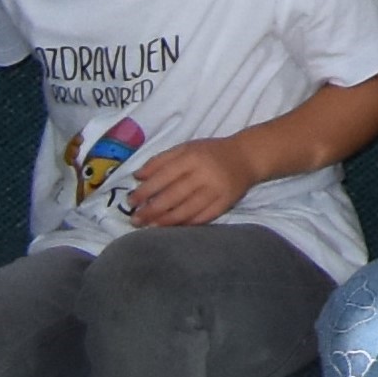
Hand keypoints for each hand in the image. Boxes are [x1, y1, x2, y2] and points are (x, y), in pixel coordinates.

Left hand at [127, 138, 250, 228]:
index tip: (130, 201)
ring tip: (149, 227)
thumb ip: (161, 160)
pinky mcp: (225, 204)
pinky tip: (172, 228)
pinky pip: (202, 218)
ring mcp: (216, 191)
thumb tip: (137, 177)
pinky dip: (185, 225)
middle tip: (135, 219)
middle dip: (151, 210)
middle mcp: (205, 174)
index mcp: (193, 157)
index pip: (163, 176)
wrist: (247, 157)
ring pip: (186, 211)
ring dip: (165, 221)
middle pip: (173, 196)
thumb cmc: (210, 152)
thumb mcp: (186, 148)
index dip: (145, 191)